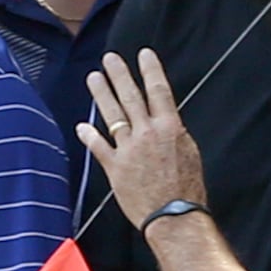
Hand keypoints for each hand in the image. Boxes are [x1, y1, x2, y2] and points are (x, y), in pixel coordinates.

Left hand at [80, 50, 209, 228]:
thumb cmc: (186, 187)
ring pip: (112, 116)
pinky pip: (99, 147)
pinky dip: (89, 136)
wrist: (174, 216)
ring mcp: (128, 150)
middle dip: (120, 74)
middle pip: (131, 97)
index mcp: (169, 128)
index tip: (143, 54)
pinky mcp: (115, 168)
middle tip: (110, 58)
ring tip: (94, 77)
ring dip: (102, 94)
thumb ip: (173, 133)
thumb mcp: (188, 152)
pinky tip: (82, 125)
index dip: (150, 70)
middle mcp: (147, 134)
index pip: (158, 90)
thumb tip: (165, 120)